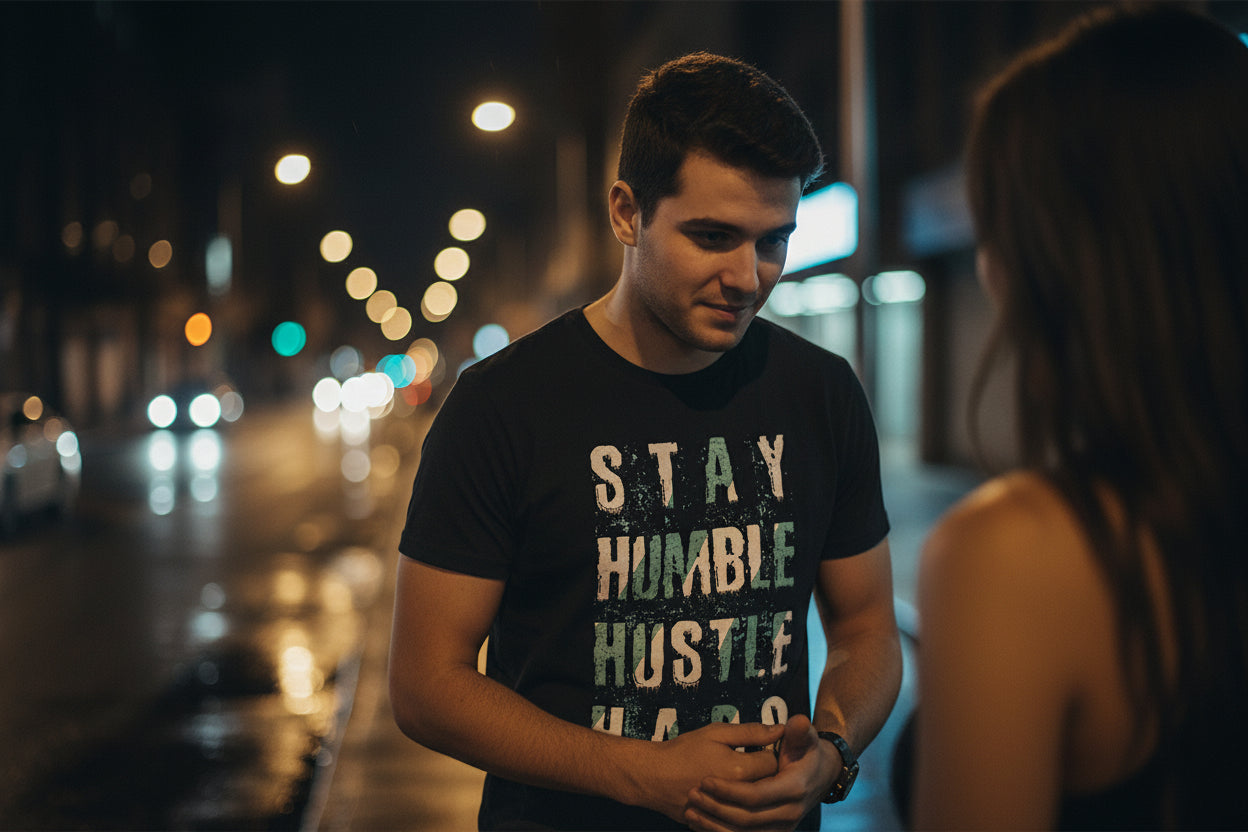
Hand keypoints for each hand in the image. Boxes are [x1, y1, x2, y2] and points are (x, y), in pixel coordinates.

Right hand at [635, 721, 783, 824]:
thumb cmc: (683, 751)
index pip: (773, 762)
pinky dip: (739, 806)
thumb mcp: (715, 733)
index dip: (769, 752)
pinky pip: (740, 817)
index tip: (758, 748)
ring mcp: (729, 812)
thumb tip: (779, 729)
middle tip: (750, 762)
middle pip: (768, 784)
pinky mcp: (718, 823)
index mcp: (741, 769)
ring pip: (756, 803)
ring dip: (753, 790)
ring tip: (740, 778)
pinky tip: (730, 796)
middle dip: (764, 773)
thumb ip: (750, 731)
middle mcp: (739, 795)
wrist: (653, 777)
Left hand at [683, 715, 835, 831]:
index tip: (705, 780)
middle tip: (693, 795)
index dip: (728, 790)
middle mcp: (789, 814)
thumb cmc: (806, 754)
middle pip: (746, 818)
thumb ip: (796, 731)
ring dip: (714, 826)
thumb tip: (796, 721)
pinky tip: (701, 824)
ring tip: (691, 811)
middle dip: (716, 808)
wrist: (820, 776)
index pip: (755, 795)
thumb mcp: (803, 739)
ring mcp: (782, 829)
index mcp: (793, 789)